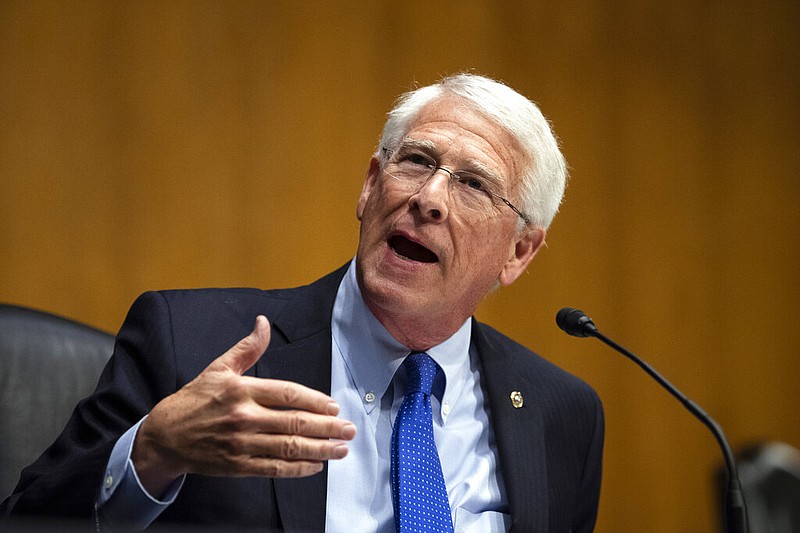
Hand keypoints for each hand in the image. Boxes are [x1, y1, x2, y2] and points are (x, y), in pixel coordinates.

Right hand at [131, 315, 355, 496]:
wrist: (165, 435)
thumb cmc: (194, 399)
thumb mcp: (219, 368)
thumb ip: (247, 348)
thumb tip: (263, 322)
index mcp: (241, 390)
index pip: (287, 394)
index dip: (314, 401)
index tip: (334, 407)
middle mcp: (244, 417)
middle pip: (294, 422)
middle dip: (327, 427)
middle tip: (349, 430)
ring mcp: (241, 444)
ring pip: (288, 448)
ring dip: (319, 450)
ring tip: (341, 449)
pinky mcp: (238, 465)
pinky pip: (274, 469)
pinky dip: (298, 468)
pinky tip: (316, 465)